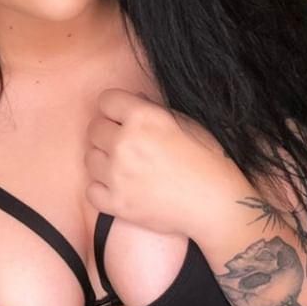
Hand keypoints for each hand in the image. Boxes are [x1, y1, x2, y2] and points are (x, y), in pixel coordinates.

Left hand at [84, 88, 233, 234]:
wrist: (216, 205)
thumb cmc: (208, 161)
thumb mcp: (186, 124)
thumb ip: (153, 110)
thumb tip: (134, 100)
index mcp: (144, 118)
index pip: (106, 100)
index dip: (115, 108)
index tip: (122, 117)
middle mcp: (125, 143)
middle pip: (94, 129)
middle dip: (108, 132)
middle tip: (127, 144)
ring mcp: (117, 175)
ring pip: (90, 158)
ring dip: (103, 160)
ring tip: (125, 167)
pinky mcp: (116, 203)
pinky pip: (91, 190)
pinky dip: (102, 189)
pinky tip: (120, 187)